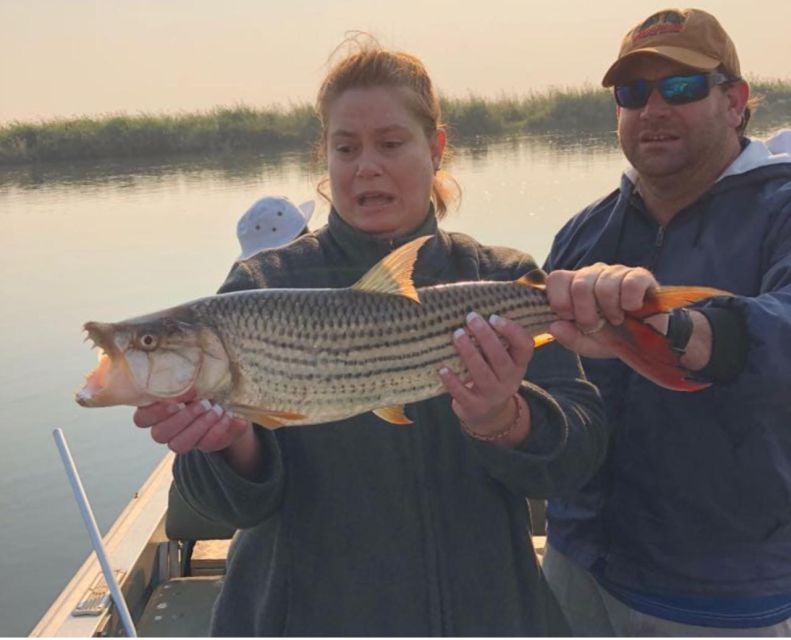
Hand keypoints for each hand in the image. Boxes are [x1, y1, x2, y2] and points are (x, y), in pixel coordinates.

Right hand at [133, 390, 251, 454]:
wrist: (224, 400)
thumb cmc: (199, 385)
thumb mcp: (192, 379)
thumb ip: (187, 379)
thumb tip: (193, 384)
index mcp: (153, 411)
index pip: (142, 420)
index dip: (156, 413)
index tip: (176, 401)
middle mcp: (163, 429)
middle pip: (160, 434)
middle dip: (183, 418)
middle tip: (203, 403)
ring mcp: (181, 441)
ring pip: (179, 445)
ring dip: (200, 427)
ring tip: (216, 410)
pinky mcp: (202, 445)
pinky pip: (206, 444)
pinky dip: (219, 430)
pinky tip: (229, 417)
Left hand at [439, 312, 532, 441]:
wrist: (489, 414)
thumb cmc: (492, 375)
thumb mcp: (503, 360)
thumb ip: (497, 340)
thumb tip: (474, 309)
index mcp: (519, 364)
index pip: (525, 346)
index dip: (512, 331)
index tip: (494, 317)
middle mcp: (510, 380)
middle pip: (500, 358)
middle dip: (486, 337)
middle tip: (470, 318)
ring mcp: (493, 395)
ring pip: (482, 374)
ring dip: (469, 353)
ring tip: (457, 335)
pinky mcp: (475, 407)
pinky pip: (463, 394)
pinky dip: (452, 381)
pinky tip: (443, 368)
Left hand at [546, 263, 657, 357]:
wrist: (645, 341)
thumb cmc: (611, 337)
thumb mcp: (587, 344)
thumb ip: (569, 338)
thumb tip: (555, 326)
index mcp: (574, 285)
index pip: (556, 279)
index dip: (560, 301)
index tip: (571, 318)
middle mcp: (593, 273)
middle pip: (579, 285)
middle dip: (586, 314)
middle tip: (596, 325)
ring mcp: (616, 272)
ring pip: (604, 286)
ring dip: (610, 311)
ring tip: (616, 320)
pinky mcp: (640, 276)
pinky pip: (630, 283)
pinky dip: (630, 301)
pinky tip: (632, 310)